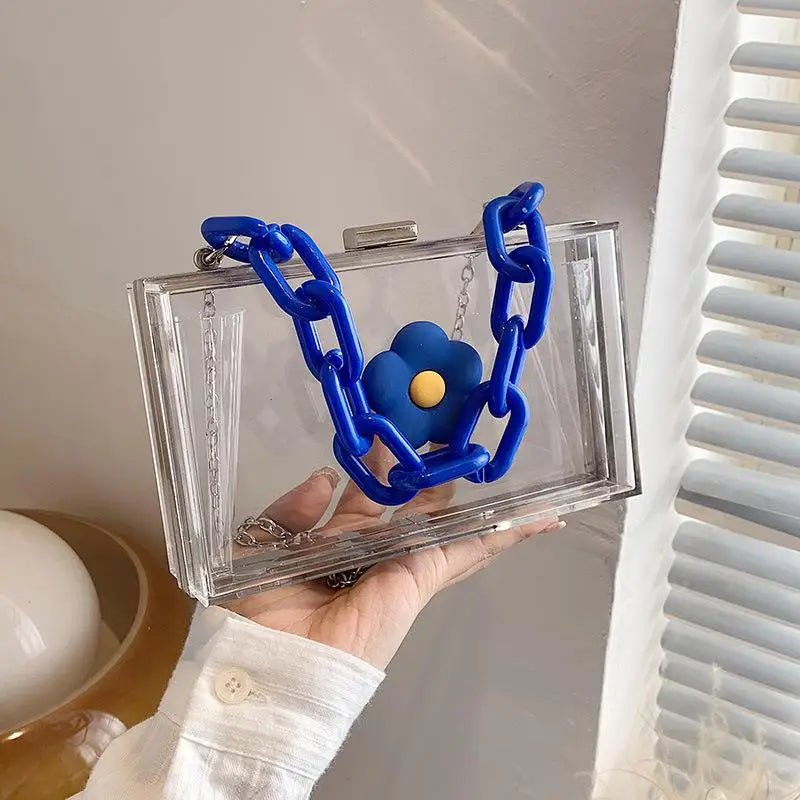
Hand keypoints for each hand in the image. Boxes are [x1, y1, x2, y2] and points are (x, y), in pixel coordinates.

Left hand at [225, 448, 560, 669]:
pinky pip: (468, 549)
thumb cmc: (258, 608)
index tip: (391, 434)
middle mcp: (374, 549)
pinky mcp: (421, 576)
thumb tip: (326, 476)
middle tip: (445, 436)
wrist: (273, 660)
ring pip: (447, 523)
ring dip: (467, 493)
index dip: (381, 466)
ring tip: (483, 458)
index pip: (368, 497)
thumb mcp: (260, 544)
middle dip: (429, 472)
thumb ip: (291, 508)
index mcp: (336, 541)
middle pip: (413, 504)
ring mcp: (403, 563)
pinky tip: (535, 517)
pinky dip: (503, 534)